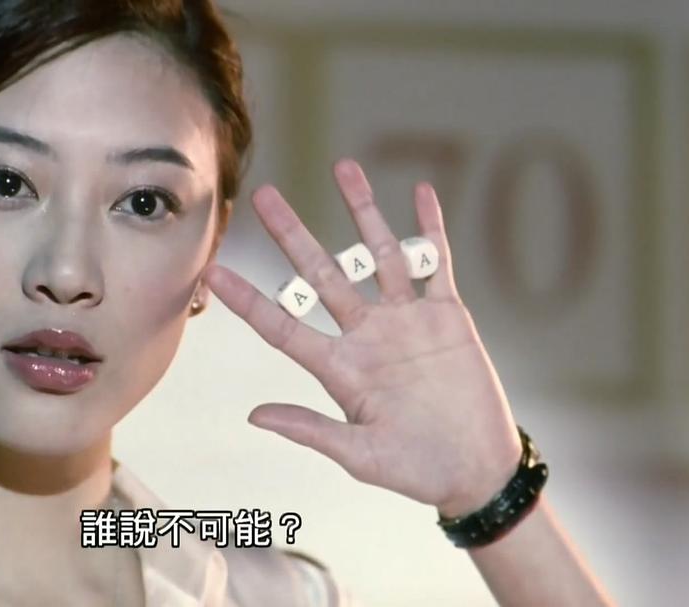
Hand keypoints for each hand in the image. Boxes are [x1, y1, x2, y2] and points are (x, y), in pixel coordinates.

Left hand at [203, 159, 522, 517]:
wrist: (475, 469)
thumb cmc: (414, 469)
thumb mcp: (359, 455)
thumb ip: (310, 429)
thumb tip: (254, 415)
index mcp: (338, 367)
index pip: (282, 325)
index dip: (247, 299)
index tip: (212, 271)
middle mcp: (365, 334)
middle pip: (322, 274)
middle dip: (293, 235)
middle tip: (265, 195)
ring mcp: (406, 320)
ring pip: (378, 253)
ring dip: (363, 211)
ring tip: (343, 166)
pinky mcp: (447, 315)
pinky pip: (436, 262)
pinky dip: (430, 229)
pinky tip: (420, 193)